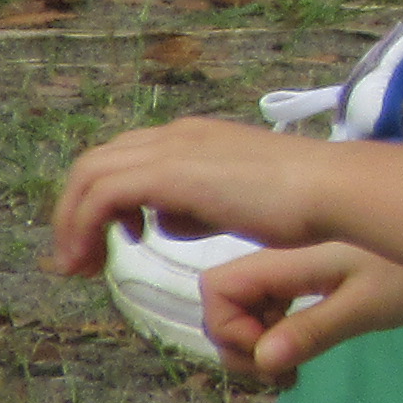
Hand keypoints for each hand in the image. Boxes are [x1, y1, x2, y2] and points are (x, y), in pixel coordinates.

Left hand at [49, 116, 332, 276]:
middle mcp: (177, 134)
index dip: (105, 200)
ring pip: (89, 175)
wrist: (329, 189)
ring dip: (73, 223)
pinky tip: (98, 261)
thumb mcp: (236, 203)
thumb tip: (169, 219)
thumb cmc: (302, 201)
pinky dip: (85, 227)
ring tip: (81, 267)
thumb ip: (199, 206)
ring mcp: (172, 149)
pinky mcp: (168, 173)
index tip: (116, 242)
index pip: (127, 157)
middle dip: (76, 212)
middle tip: (83, 259)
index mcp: (195, 137)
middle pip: (97, 163)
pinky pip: (102, 196)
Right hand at [193, 241, 402, 386]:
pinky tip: (306, 349)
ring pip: (252, 301)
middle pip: (228, 298)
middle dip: (240, 341)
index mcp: (288, 258)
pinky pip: (278, 299)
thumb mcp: (368, 305)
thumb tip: (262, 361)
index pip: (218, 288)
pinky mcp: (319, 269)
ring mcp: (301, 261)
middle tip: (282, 373)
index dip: (228, 329)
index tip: (273, 357)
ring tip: (293, 370)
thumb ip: (313, 330)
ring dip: (260, 339)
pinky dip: (280, 327)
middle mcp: (285, 255)